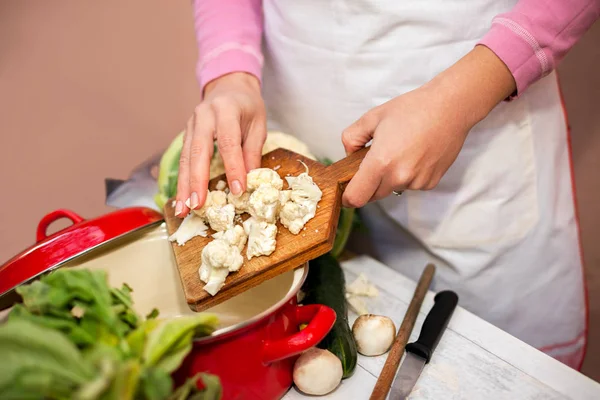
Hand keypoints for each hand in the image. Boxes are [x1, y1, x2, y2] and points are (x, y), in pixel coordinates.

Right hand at [175, 72, 265, 216]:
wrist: (230, 86)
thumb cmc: (247, 107)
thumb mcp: (258, 125)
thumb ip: (253, 151)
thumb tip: (250, 180)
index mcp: (226, 109)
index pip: (229, 142)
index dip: (233, 167)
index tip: (237, 190)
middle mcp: (204, 115)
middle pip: (198, 150)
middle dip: (197, 180)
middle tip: (197, 205)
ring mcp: (191, 124)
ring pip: (186, 157)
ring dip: (184, 185)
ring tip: (183, 209)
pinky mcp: (187, 134)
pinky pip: (183, 159)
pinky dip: (182, 180)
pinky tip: (181, 198)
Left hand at [341, 45, 515, 207]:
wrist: (450, 108)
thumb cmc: (412, 109)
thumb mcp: (372, 117)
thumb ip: (351, 138)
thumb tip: (349, 155)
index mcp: (381, 162)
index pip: (357, 197)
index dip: (347, 198)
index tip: (345, 193)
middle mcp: (399, 177)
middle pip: (373, 196)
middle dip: (368, 184)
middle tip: (373, 161)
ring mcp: (417, 182)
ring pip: (392, 190)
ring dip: (389, 178)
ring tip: (400, 151)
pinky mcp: (430, 183)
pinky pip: (410, 186)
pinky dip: (407, 176)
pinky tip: (414, 155)